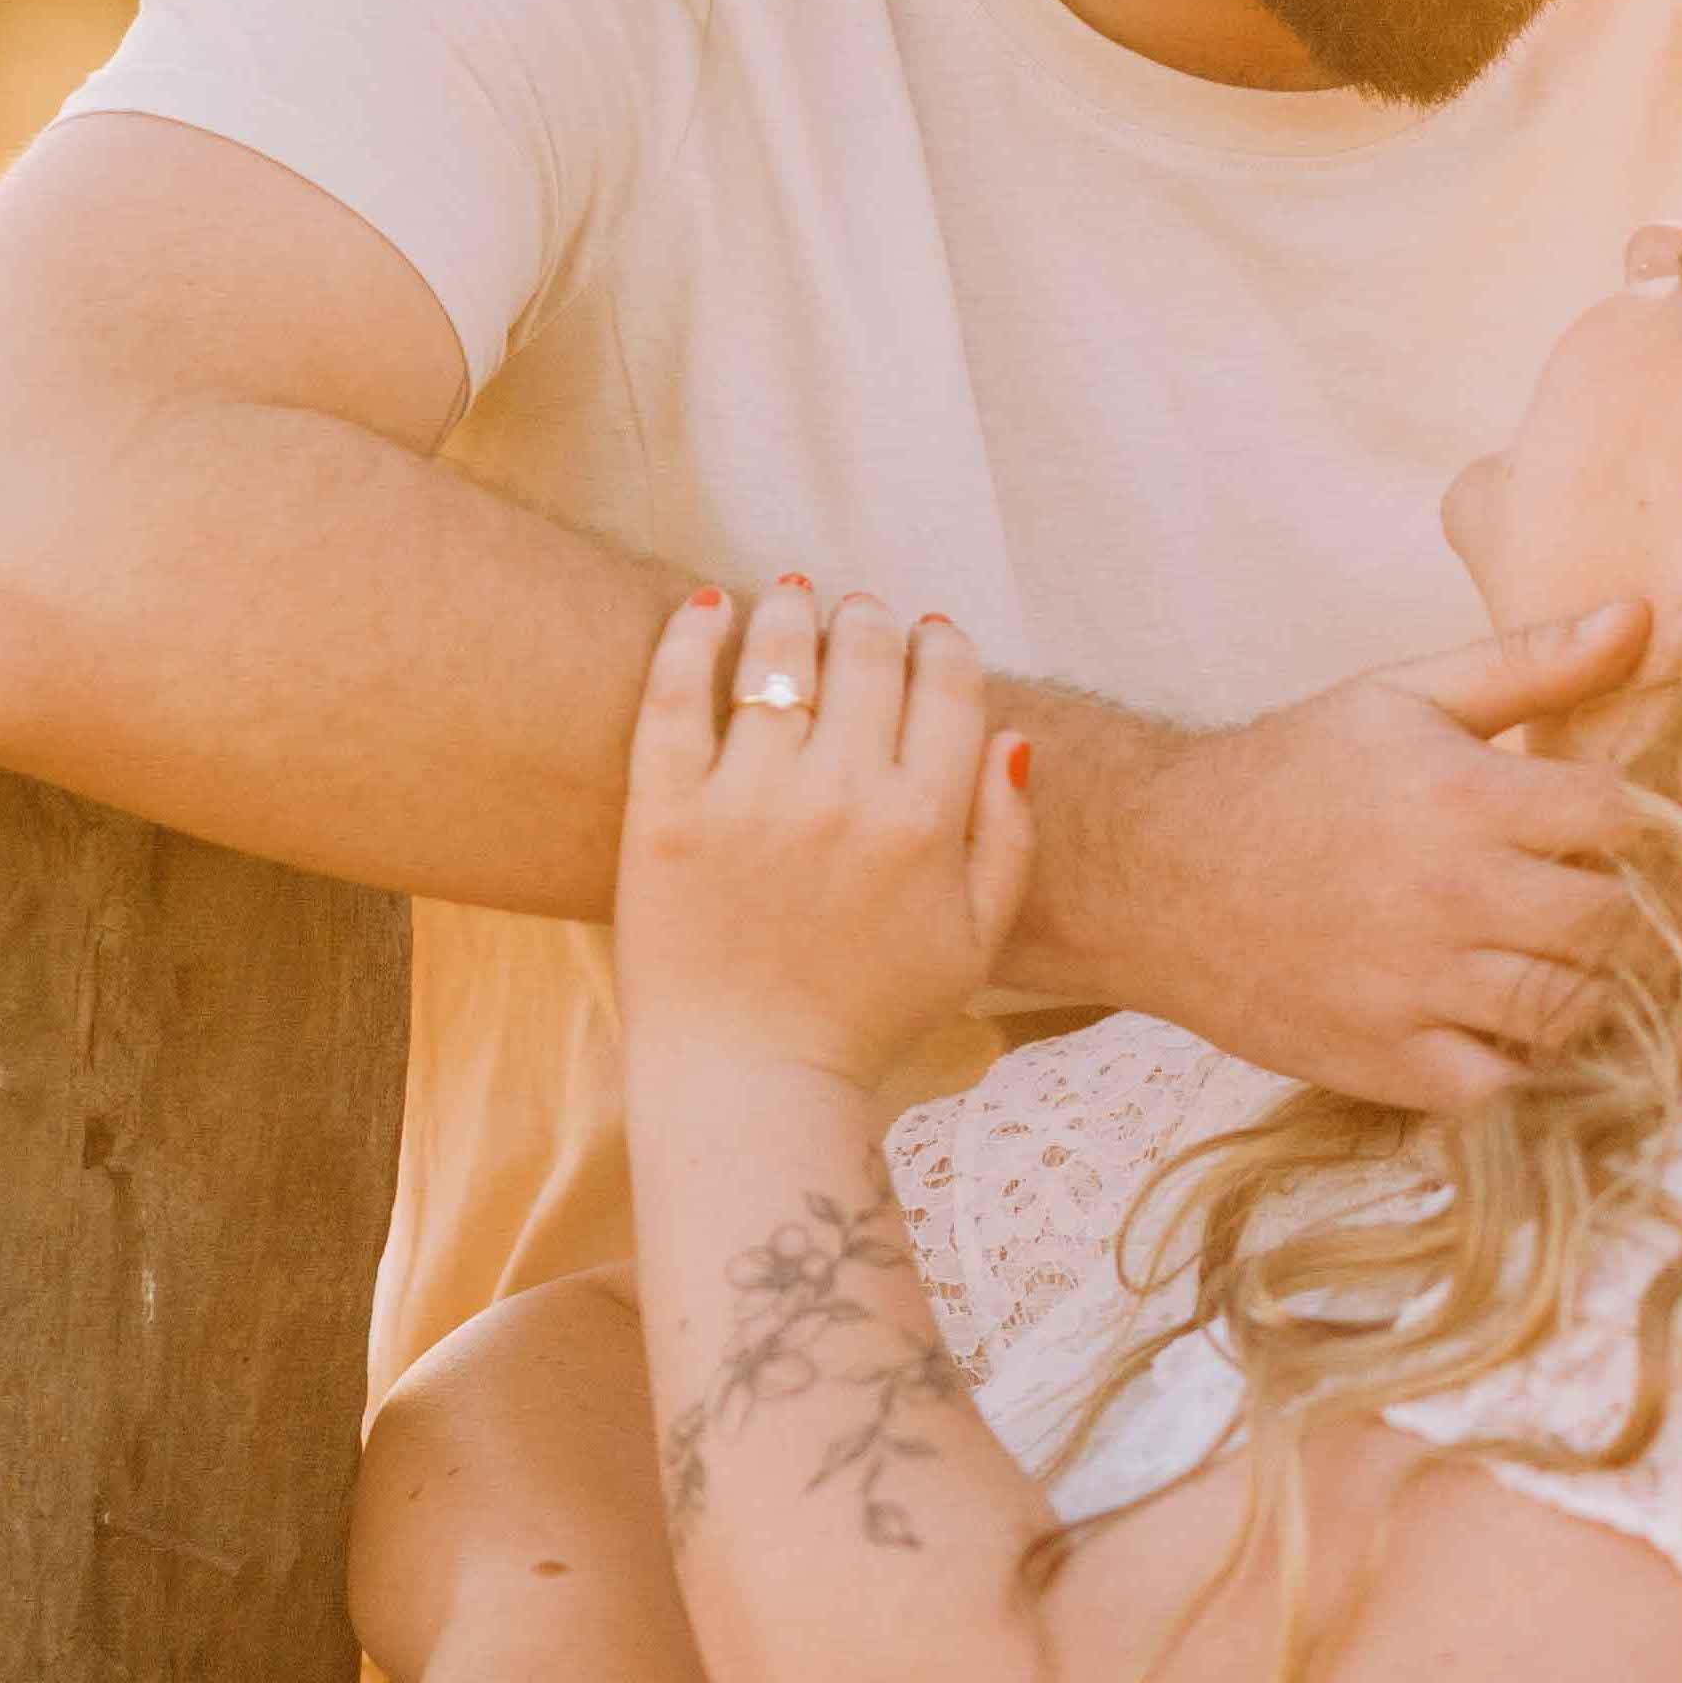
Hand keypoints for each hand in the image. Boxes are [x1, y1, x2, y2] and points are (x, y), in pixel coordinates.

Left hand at [618, 580, 1039, 1082]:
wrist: (753, 1083)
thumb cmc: (869, 1016)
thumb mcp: (973, 942)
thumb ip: (1009, 840)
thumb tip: (1012, 739)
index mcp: (927, 824)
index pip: (947, 685)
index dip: (940, 644)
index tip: (927, 636)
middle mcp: (844, 798)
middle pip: (867, 654)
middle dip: (869, 620)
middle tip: (856, 614)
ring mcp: (752, 801)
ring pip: (778, 657)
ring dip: (792, 611)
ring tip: (789, 598)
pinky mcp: (669, 814)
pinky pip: (677, 694)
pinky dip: (693, 636)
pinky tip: (709, 607)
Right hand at [1023, 599, 1656, 1106]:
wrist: (1153, 870)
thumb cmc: (1291, 773)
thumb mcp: (1406, 694)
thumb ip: (1533, 661)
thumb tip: (1643, 614)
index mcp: (1465, 796)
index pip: (1623, 820)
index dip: (1632, 825)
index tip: (1602, 830)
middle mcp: (1450, 895)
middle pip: (1614, 924)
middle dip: (1620, 911)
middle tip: (1588, 901)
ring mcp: (1418, 988)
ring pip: (1572, 1011)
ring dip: (1581, 987)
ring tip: (1547, 958)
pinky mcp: (1386, 1062)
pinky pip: (1503, 1085)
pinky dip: (1516, 1061)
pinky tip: (1496, 1019)